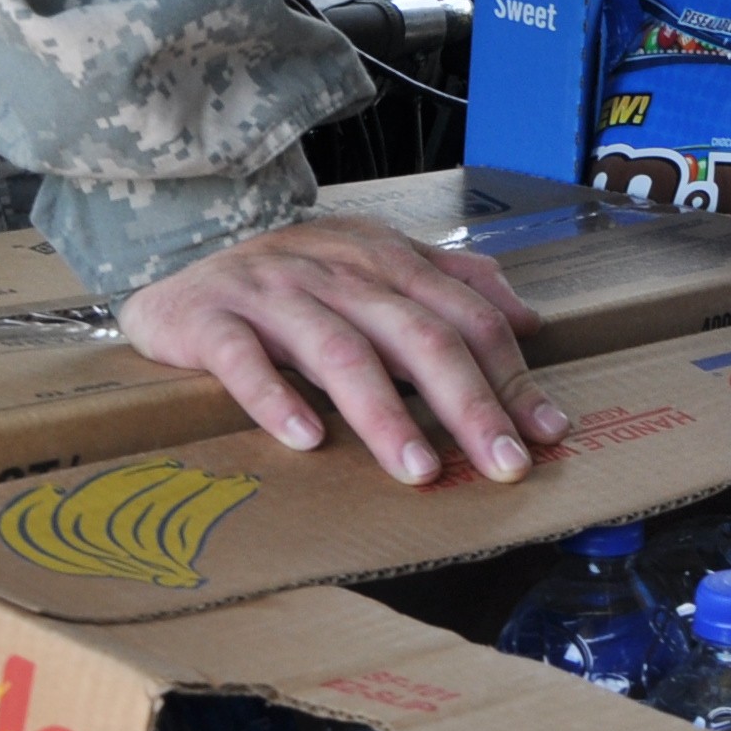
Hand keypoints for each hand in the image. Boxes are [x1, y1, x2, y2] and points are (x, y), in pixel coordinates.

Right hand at [115, 218, 563, 486]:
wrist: (183, 274)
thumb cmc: (296, 284)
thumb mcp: (378, 267)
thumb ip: (453, 284)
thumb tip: (527, 320)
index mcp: (388, 260)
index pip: (466, 318)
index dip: (510, 375)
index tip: (547, 432)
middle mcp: (339, 272)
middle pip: (418, 336)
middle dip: (468, 404)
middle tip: (503, 464)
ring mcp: (274, 293)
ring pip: (340, 351)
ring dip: (384, 414)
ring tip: (420, 470)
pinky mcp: (212, 320)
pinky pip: (245, 361)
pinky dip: (275, 399)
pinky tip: (306, 440)